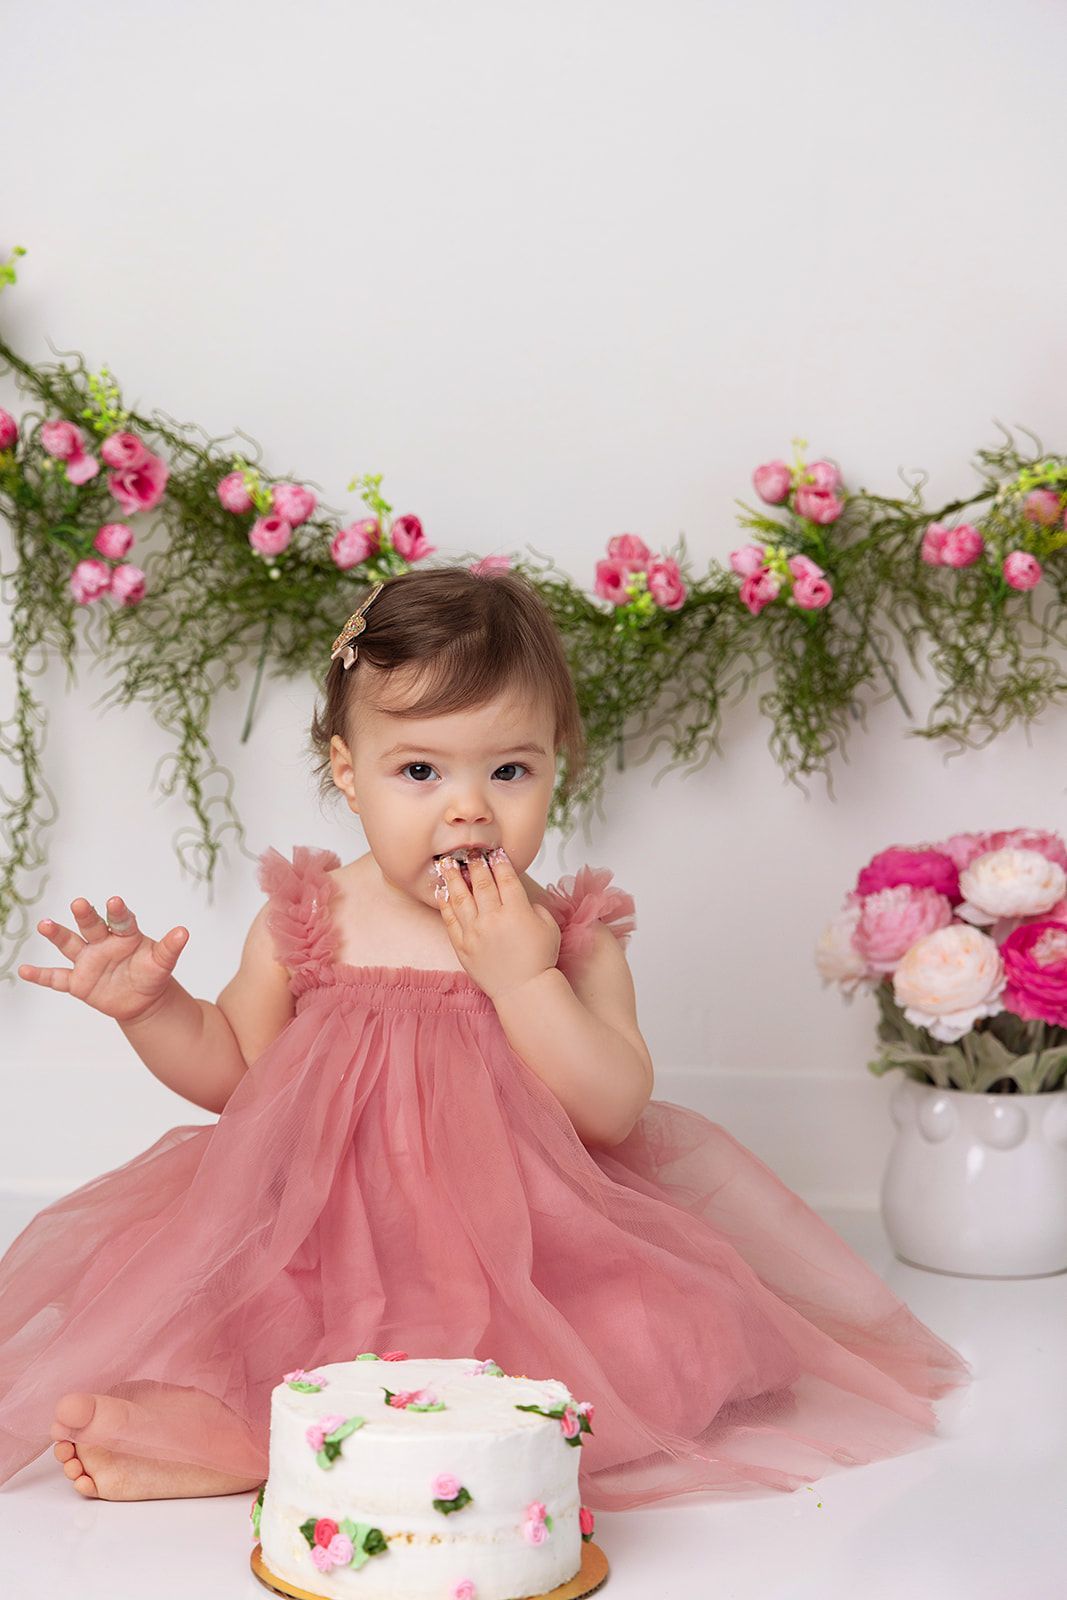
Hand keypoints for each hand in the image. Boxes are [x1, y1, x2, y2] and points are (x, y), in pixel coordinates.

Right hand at [17, 895, 188, 1023]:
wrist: (143, 999)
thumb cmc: (152, 974)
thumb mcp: (162, 963)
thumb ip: (170, 948)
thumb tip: (183, 932)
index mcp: (125, 934)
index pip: (121, 920)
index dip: (118, 912)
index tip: (114, 902)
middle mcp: (102, 942)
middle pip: (92, 926)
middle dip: (86, 915)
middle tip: (80, 903)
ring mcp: (88, 961)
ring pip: (70, 945)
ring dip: (57, 935)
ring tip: (45, 925)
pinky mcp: (78, 982)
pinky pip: (57, 978)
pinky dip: (41, 975)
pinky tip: (24, 970)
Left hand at [434, 849, 560, 1000]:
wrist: (523, 990)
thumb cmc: (539, 959)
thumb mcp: (548, 926)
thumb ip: (533, 906)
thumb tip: (517, 896)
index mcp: (517, 911)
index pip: (506, 878)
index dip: (500, 862)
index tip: (494, 852)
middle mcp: (493, 919)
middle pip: (482, 883)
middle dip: (475, 864)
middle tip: (469, 850)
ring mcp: (475, 932)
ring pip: (461, 898)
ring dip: (453, 877)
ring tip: (445, 863)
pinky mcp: (463, 946)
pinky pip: (450, 920)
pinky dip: (445, 904)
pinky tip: (442, 892)